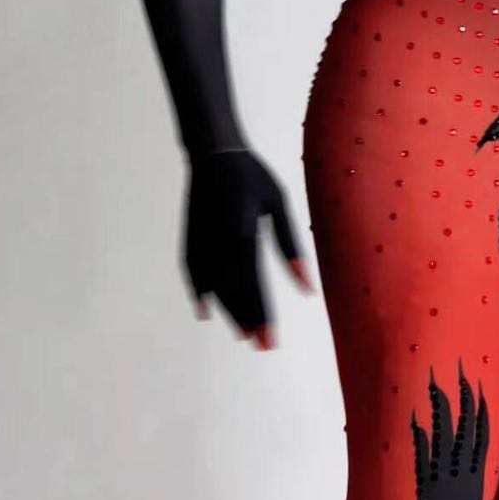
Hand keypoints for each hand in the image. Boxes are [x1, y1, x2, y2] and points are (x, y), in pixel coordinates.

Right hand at [183, 150, 313, 347]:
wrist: (212, 153)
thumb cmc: (253, 176)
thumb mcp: (278, 204)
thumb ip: (291, 245)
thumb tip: (308, 287)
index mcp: (243, 230)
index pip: (254, 282)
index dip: (262, 313)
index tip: (271, 339)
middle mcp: (218, 240)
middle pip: (234, 290)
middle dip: (249, 320)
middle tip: (263, 346)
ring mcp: (200, 240)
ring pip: (213, 285)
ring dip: (227, 311)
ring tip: (242, 335)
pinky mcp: (190, 237)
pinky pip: (192, 271)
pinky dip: (198, 292)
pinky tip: (205, 312)